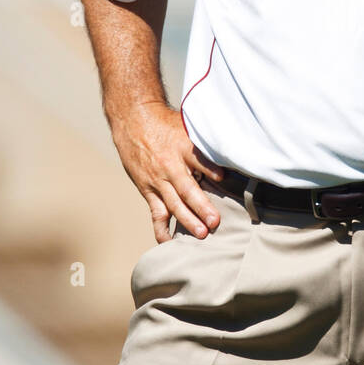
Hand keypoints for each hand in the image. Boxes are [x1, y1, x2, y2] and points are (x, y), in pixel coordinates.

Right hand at [111, 101, 226, 243]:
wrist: (133, 121)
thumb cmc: (166, 125)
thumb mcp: (187, 127)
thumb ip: (205, 144)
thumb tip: (230, 156)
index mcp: (181, 148)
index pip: (198, 159)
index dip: (210, 169)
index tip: (223, 178)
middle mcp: (169, 166)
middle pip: (186, 188)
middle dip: (201, 206)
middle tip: (215, 221)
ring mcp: (157, 180)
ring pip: (172, 204)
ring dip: (187, 221)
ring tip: (201, 234)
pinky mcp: (147, 190)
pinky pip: (156, 213)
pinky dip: (162, 229)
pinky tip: (170, 243)